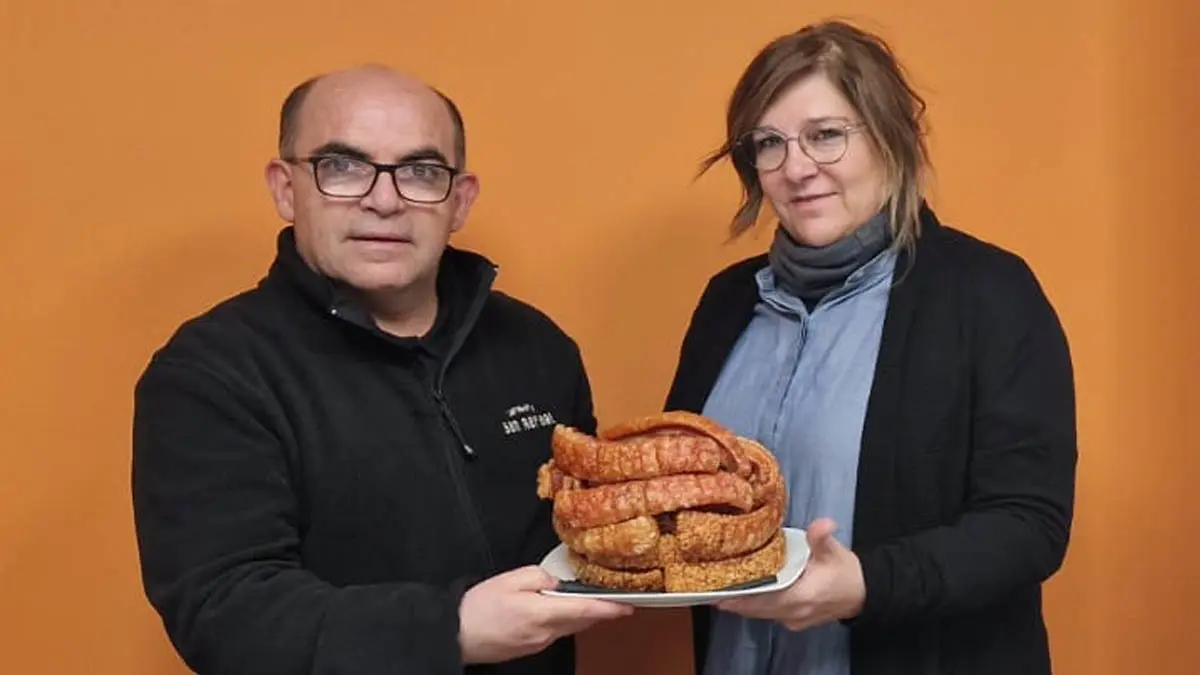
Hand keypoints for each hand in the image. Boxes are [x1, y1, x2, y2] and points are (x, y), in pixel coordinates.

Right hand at [458, 565, 633, 663]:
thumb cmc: (479, 607)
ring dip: (582, 616)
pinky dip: (563, 621)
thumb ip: (540, 576)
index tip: (627, 606)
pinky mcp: (530, 647)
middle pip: (581, 621)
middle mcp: (545, 633)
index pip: (586, 610)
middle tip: (616, 602)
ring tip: (591, 603)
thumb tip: (555, 583)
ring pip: (568, 627)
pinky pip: (555, 632)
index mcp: (543, 613)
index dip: (609, 608)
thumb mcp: (511, 579)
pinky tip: (559, 611)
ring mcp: (538, 643)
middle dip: (599, 612)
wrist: (456, 634)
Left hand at [716, 518, 864, 631]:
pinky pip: (769, 614)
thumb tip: (822, 524)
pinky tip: (743, 593)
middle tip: (711, 587)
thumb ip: (822, 537)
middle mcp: (795, 613)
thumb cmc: (845, 572)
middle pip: (757, 610)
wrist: (863, 593)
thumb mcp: (833, 551)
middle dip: (735, 600)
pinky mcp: (794, 620)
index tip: (719, 594)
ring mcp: (794, 620)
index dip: (742, 599)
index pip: (765, 600)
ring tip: (720, 589)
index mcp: (803, 596)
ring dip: (743, 604)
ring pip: (761, 614)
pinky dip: (755, 605)